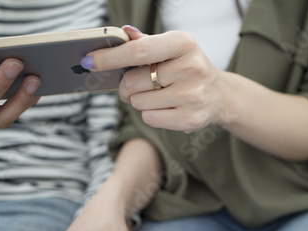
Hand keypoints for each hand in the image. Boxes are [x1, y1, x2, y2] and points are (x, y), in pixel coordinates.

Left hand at [83, 26, 226, 132]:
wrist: (218, 94)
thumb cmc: (187, 67)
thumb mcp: (172, 48)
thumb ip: (146, 42)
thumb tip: (122, 33)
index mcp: (183, 43)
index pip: (138, 51)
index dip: (110, 57)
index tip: (89, 61)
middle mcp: (190, 68)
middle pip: (133, 81)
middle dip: (126, 86)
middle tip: (133, 86)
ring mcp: (192, 95)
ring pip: (139, 102)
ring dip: (139, 100)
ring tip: (156, 95)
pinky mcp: (190, 119)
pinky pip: (149, 118)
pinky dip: (150, 114)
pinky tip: (165, 107)